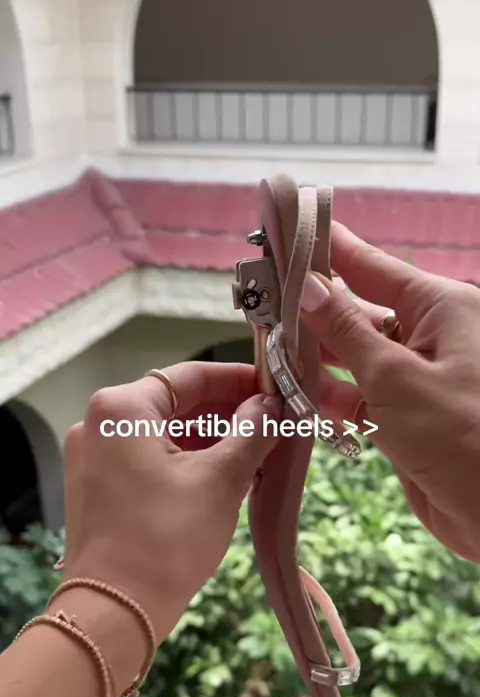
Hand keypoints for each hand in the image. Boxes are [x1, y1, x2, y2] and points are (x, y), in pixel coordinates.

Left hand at [62, 362, 280, 639]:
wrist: (115, 611)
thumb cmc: (168, 538)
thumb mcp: (221, 480)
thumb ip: (252, 432)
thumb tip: (271, 406)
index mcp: (122, 407)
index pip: (191, 376)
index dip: (239, 380)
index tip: (277, 390)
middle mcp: (99, 423)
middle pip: (177, 404)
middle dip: (227, 415)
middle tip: (274, 427)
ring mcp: (94, 457)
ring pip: (165, 434)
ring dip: (211, 442)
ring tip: (258, 456)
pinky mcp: (98, 488)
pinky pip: (150, 460)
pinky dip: (187, 464)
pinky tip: (225, 479)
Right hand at [301, 222, 479, 561]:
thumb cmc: (467, 439)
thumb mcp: (395, 378)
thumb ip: (346, 333)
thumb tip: (310, 288)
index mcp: (441, 309)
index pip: (372, 266)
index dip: (329, 250)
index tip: (290, 230)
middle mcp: (430, 338)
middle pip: (359, 311)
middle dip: (312, 310)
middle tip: (263, 302)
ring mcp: (417, 379)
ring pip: (354, 357)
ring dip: (315, 358)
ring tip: (269, 350)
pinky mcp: (406, 418)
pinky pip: (358, 396)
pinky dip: (328, 397)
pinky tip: (296, 393)